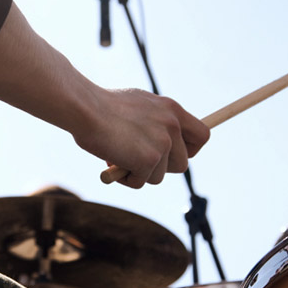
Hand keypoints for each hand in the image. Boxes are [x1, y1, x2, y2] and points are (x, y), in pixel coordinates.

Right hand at [71, 88, 209, 188]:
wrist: (84, 107)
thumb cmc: (102, 106)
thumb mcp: (139, 106)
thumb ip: (155, 122)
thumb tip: (162, 148)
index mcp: (172, 109)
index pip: (202, 135)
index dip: (190, 150)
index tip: (174, 154)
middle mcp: (172, 125)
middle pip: (182, 164)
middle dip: (160, 168)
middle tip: (137, 160)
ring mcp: (162, 143)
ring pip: (159, 176)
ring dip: (139, 173)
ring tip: (118, 156)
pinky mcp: (148, 160)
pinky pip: (140, 181)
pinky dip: (125, 178)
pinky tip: (112, 161)